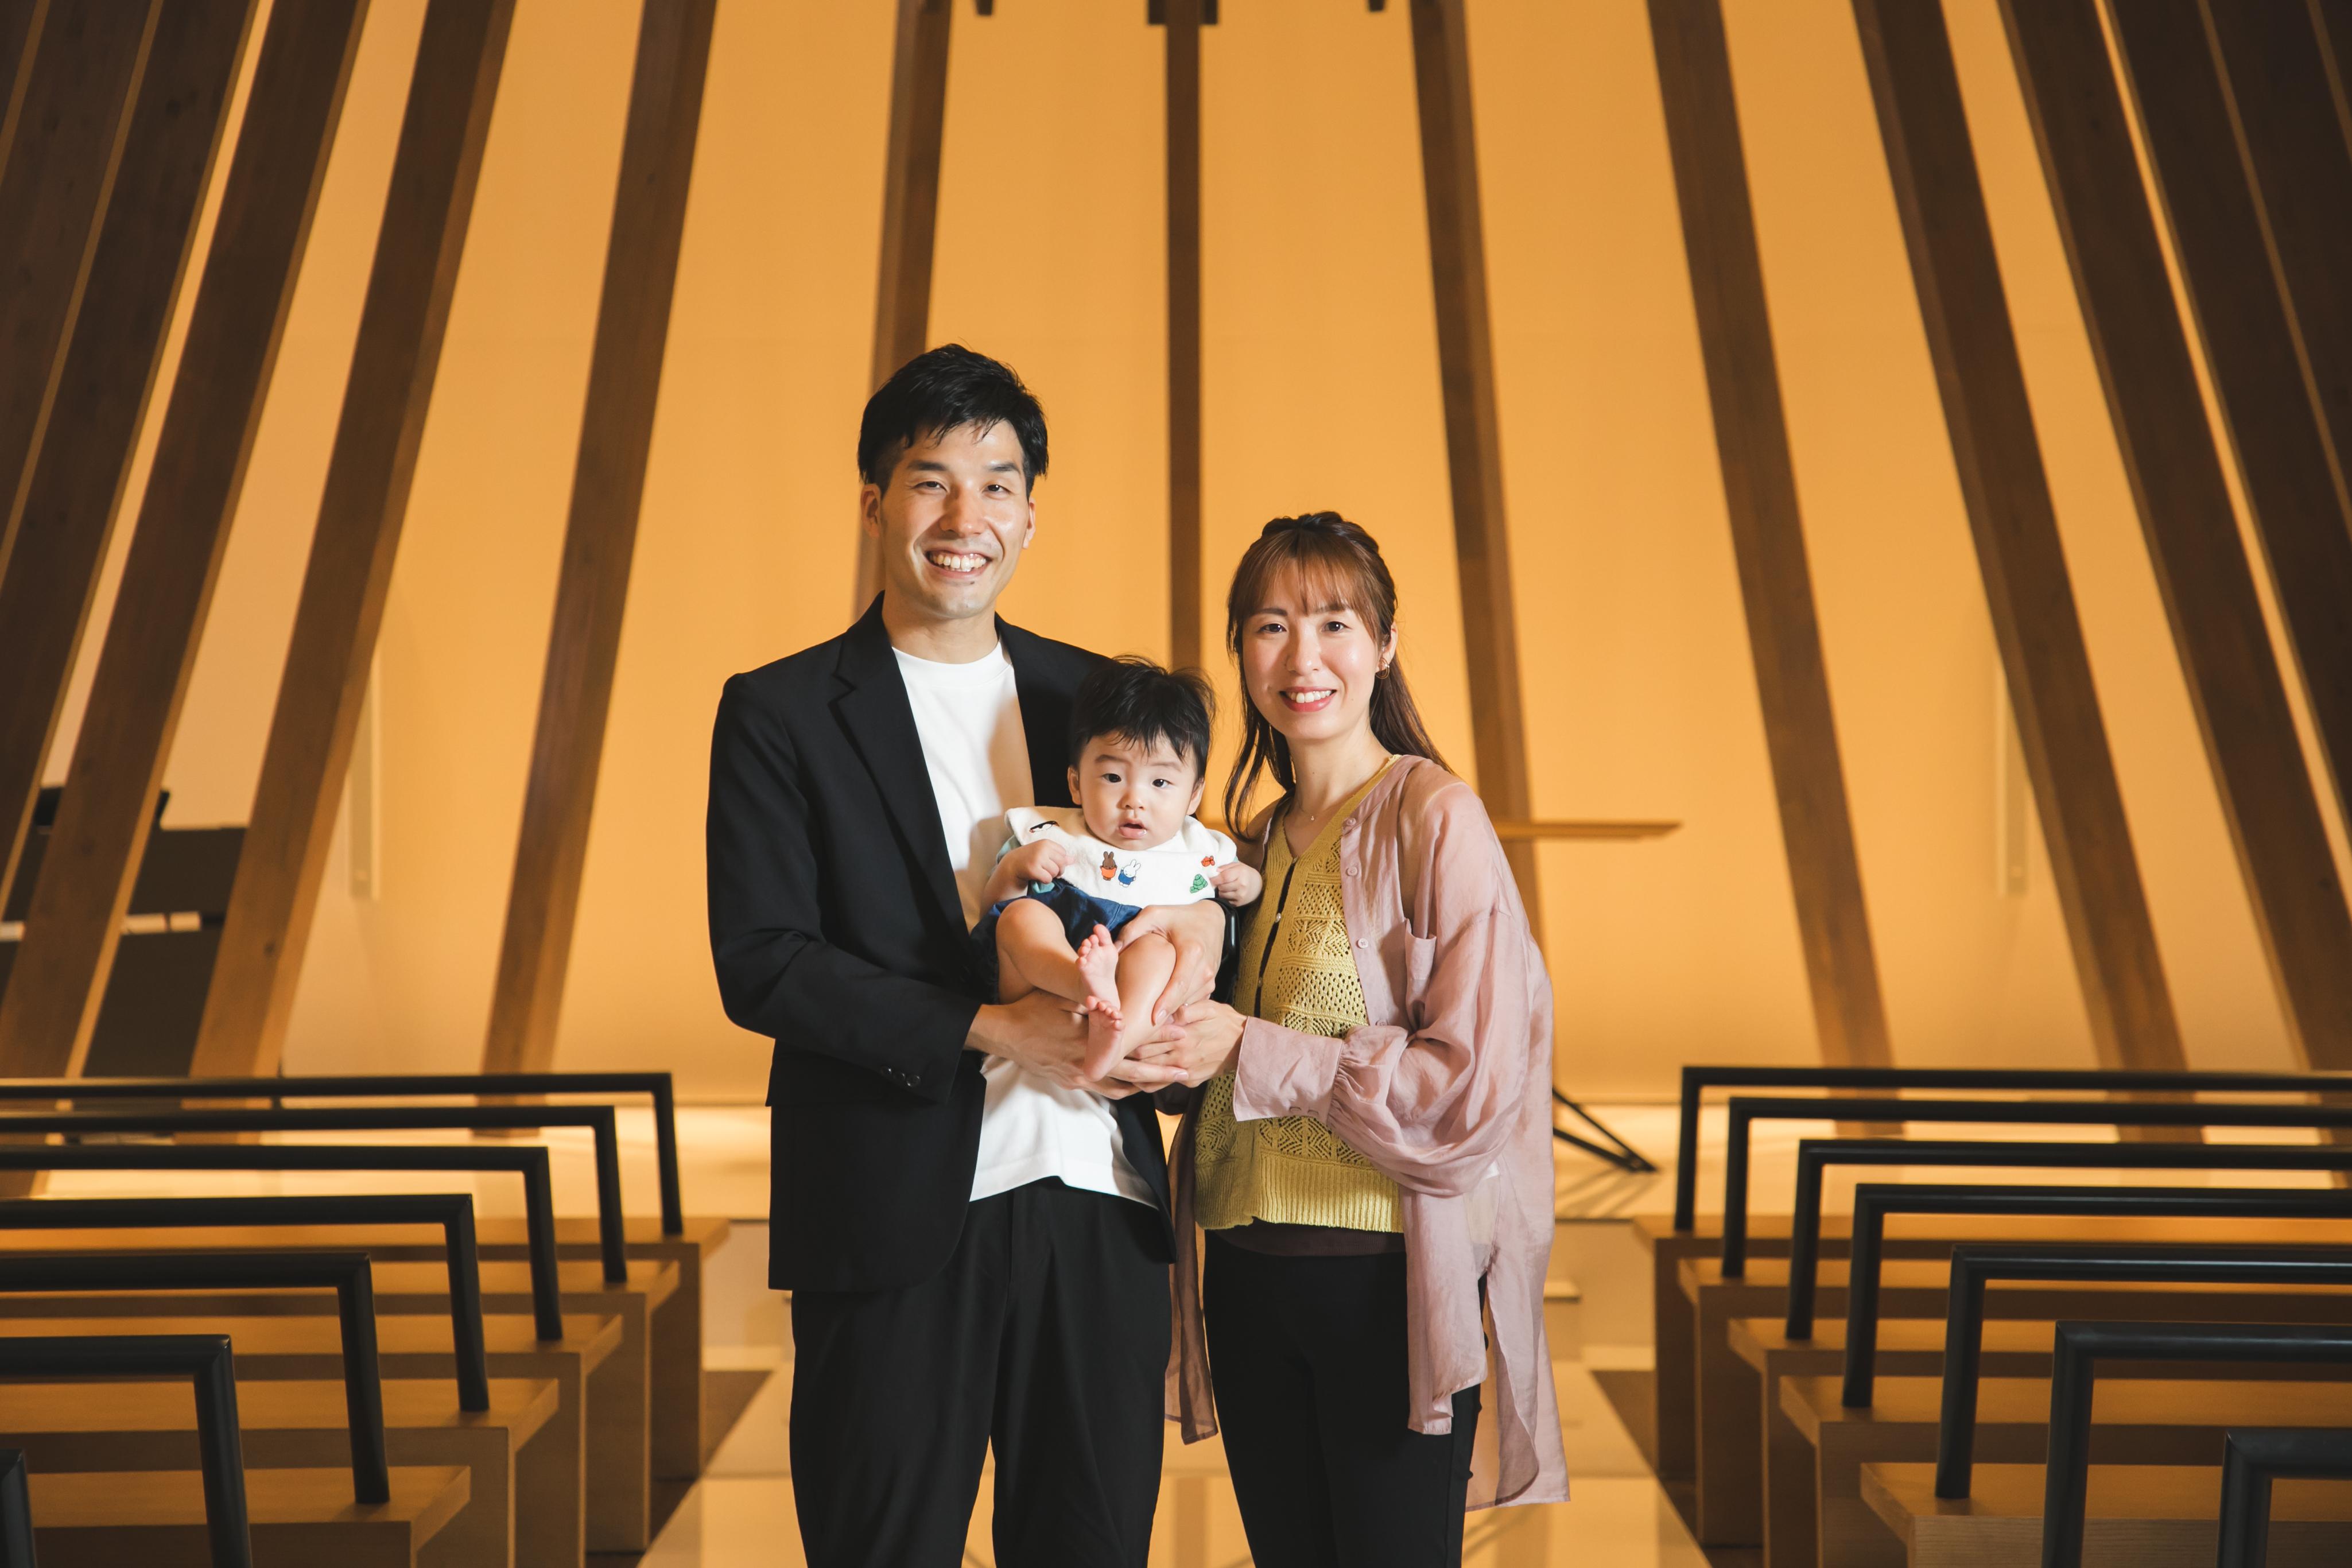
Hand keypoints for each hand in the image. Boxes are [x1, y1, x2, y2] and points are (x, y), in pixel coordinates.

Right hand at [967, 991, 1184, 1097]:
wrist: (1006, 1034)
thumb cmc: (1034, 1009)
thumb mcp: (1061, 996)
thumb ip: (1089, 998)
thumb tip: (1116, 997)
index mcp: (1088, 1039)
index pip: (1131, 1040)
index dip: (1157, 1037)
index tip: (1182, 1033)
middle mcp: (1087, 1063)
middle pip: (1132, 1071)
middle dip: (1160, 1070)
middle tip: (1185, 1069)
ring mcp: (1079, 1076)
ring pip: (1120, 1085)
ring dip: (1145, 1083)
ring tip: (1168, 1080)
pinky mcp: (1073, 1081)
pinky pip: (1104, 1089)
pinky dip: (1123, 1089)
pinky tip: (1137, 1087)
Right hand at [1001, 840, 1070, 887]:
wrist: (1012, 865)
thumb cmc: (1030, 858)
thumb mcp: (1044, 853)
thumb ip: (1058, 855)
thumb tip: (1073, 860)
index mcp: (1046, 843)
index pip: (1063, 853)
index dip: (1060, 861)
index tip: (1051, 863)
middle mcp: (1042, 849)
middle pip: (1062, 863)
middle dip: (1058, 870)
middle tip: (1049, 872)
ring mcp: (1037, 859)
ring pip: (1055, 872)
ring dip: (1050, 876)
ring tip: (1042, 873)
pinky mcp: (1033, 869)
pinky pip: (1048, 879)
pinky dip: (1044, 881)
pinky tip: (1038, 877)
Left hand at [1115, 899, 1224, 1024]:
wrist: (1211, 918)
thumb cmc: (1179, 917)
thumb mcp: (1153, 915)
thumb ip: (1132, 930)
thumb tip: (1112, 949)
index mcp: (1192, 951)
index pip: (1179, 984)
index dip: (1166, 1003)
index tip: (1154, 1019)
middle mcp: (1205, 967)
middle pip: (1185, 998)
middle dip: (1167, 1014)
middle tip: (1145, 1026)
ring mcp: (1210, 977)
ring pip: (1191, 1003)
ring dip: (1174, 1013)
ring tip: (1153, 1021)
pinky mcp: (1211, 982)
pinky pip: (1196, 1001)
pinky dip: (1181, 1007)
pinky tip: (1165, 1011)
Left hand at [1116, 1000, 1244, 1088]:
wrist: (1245, 1046)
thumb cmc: (1225, 1022)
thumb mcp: (1209, 1007)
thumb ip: (1188, 1007)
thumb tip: (1170, 1006)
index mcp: (1182, 1035)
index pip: (1147, 1037)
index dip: (1129, 1034)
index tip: (1115, 1029)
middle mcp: (1180, 1056)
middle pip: (1143, 1057)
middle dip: (1124, 1053)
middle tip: (1107, 1049)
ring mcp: (1184, 1072)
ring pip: (1150, 1073)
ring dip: (1131, 1070)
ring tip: (1114, 1064)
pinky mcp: (1189, 1081)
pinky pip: (1162, 1084)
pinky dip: (1147, 1082)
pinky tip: (1135, 1077)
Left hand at [1212, 861, 1262, 905]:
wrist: (1258, 885)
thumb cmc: (1245, 873)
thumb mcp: (1238, 865)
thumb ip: (1226, 866)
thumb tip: (1215, 871)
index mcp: (1242, 873)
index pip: (1224, 877)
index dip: (1215, 879)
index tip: (1210, 879)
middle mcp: (1242, 885)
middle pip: (1222, 886)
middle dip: (1217, 884)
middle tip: (1219, 882)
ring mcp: (1241, 895)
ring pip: (1222, 894)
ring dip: (1220, 891)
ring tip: (1225, 886)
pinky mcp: (1239, 903)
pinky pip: (1225, 900)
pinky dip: (1224, 897)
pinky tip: (1229, 892)